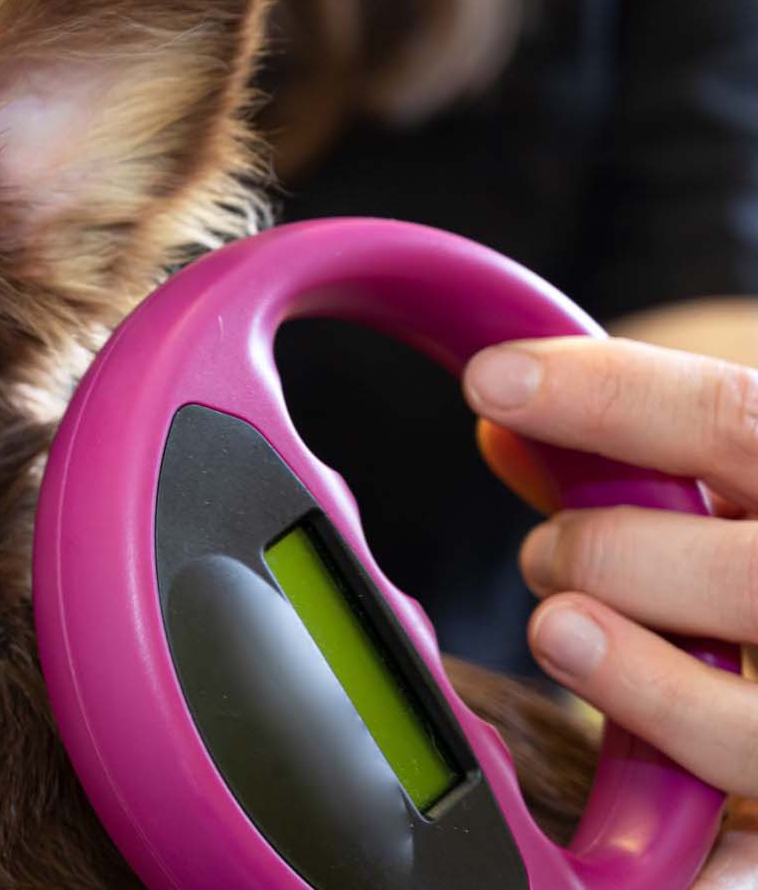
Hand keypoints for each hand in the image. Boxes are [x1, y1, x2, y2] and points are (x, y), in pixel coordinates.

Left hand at [465, 337, 757, 886]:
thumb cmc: (756, 558)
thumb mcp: (729, 493)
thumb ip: (631, 464)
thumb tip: (507, 425)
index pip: (736, 419)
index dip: (611, 396)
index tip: (491, 381)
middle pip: (753, 575)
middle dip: (618, 555)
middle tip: (545, 555)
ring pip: (752, 729)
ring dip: (636, 682)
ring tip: (562, 634)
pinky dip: (704, 867)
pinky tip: (653, 857)